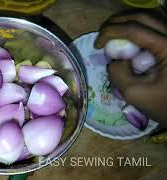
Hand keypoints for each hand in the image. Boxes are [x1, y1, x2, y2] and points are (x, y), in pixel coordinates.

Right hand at [94, 11, 166, 126]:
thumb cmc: (161, 104)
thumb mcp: (134, 93)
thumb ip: (118, 74)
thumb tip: (113, 60)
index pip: (134, 29)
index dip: (110, 32)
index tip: (96, 45)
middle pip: (141, 17)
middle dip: (115, 23)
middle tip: (101, 36)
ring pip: (148, 18)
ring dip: (125, 22)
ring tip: (111, 34)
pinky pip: (153, 25)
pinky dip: (136, 26)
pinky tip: (126, 36)